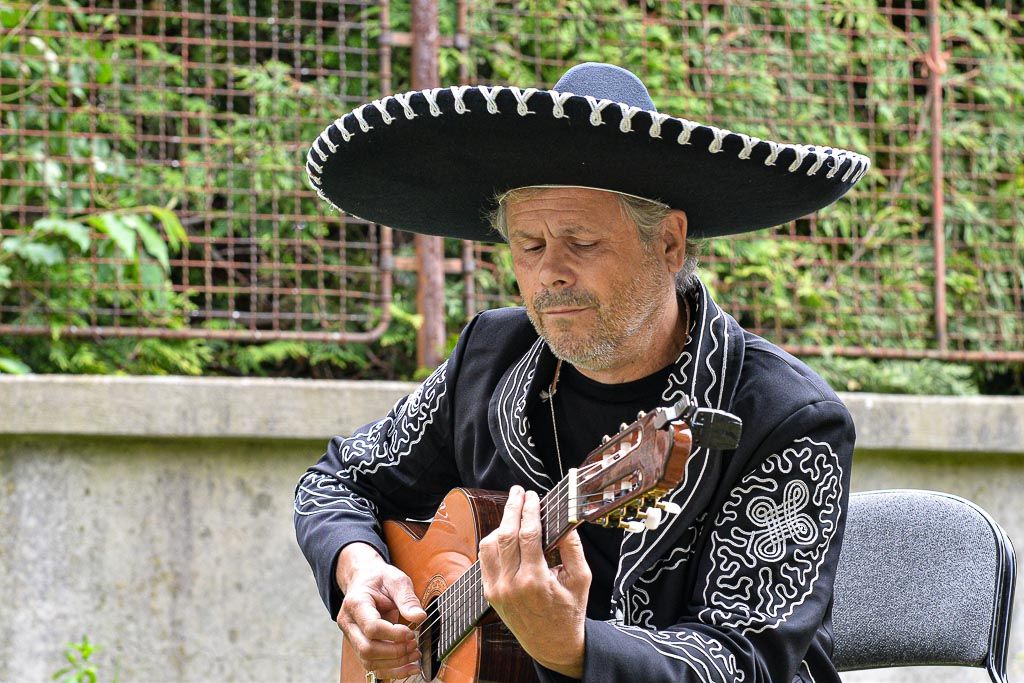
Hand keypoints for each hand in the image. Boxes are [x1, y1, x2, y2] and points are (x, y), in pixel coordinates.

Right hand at [335, 543, 427, 678]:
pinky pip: (372, 666)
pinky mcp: (359, 646)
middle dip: (395, 651)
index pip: (371, 627)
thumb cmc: (380, 579)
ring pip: (368, 661)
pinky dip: (392, 671)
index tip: (411, 632)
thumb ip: (407, 598)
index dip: (393, 634)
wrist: (365, 580)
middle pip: (367, 649)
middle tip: (414, 644)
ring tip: (415, 654)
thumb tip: (419, 618)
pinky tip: (409, 668)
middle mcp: (348, 623)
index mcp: (356, 603)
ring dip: (395, 663)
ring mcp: (351, 637)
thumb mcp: (396, 580)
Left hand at [478, 486, 591, 678]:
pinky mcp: (489, 593)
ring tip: (514, 512)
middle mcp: (511, 584)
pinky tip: (504, 533)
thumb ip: (573, 547)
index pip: (527, 534)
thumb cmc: (569, 611)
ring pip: (489, 545)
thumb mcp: (581, 579)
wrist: (552, 644)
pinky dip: (493, 542)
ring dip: (501, 524)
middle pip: (505, 535)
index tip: (533, 496)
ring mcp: (496, 589)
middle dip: (512, 508)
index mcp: (535, 581)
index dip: (529, 510)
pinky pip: (484, 559)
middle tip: (519, 492)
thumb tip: (566, 518)